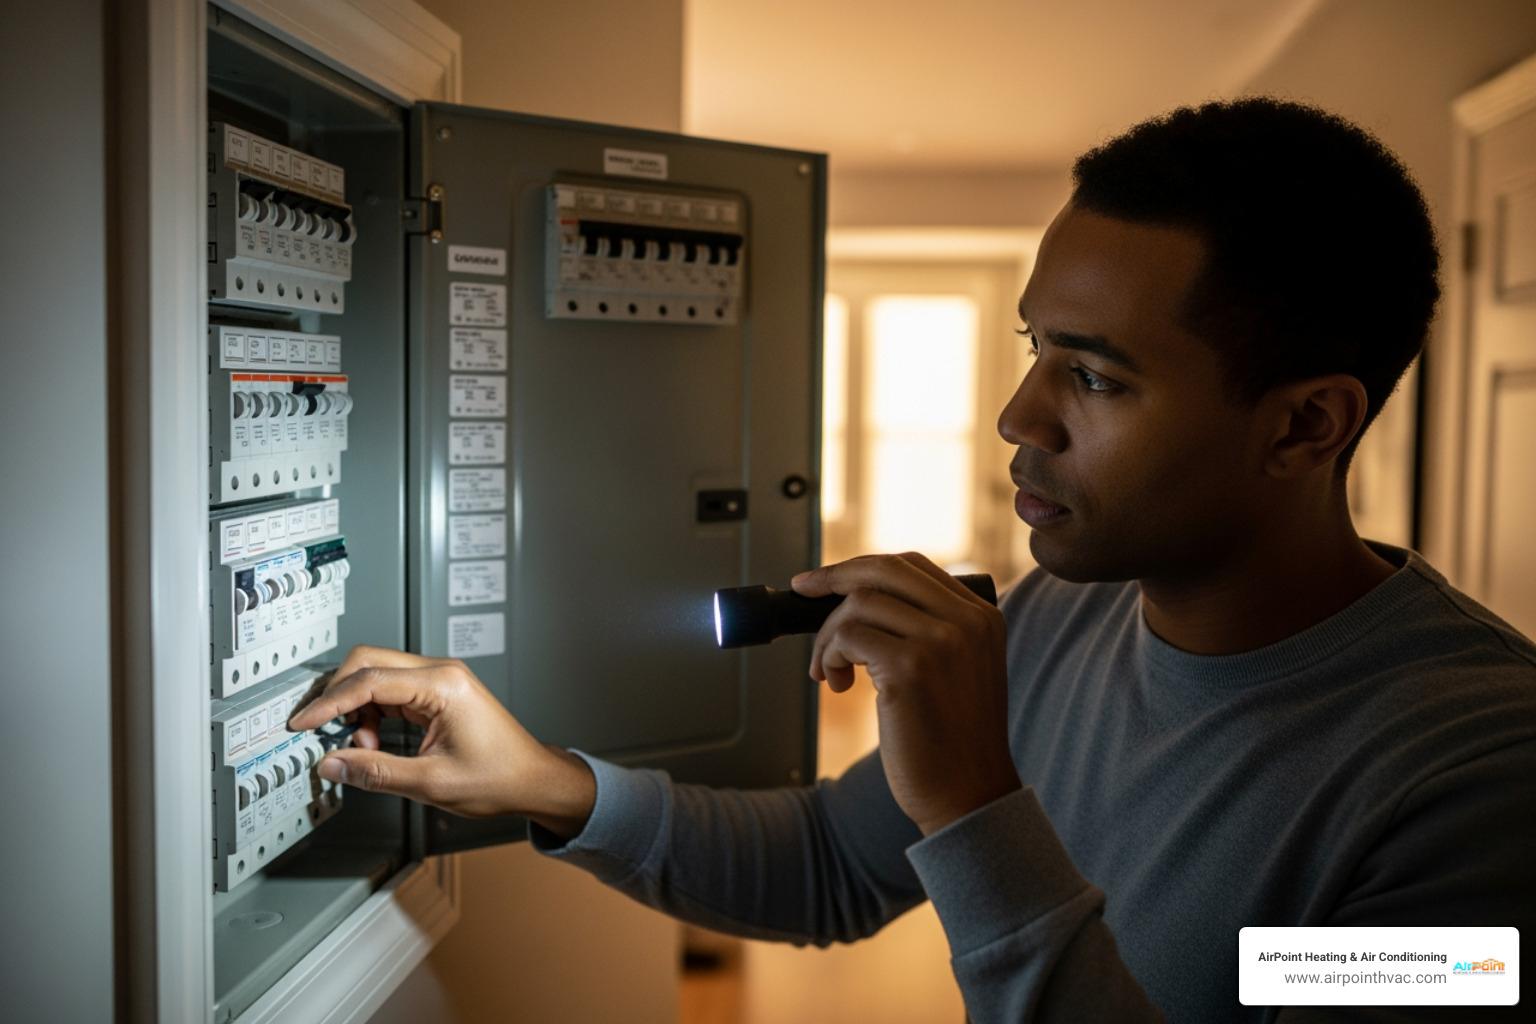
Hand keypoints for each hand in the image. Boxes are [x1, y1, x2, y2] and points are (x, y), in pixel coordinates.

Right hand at [286, 646, 595, 838]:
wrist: (533, 780)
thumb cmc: (500, 777)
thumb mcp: (430, 782)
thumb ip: (375, 772)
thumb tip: (333, 764)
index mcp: (443, 685)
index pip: (369, 680)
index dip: (328, 702)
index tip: (303, 722)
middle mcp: (442, 673)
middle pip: (368, 663)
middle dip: (337, 695)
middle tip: (317, 727)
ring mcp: (440, 680)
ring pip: (377, 675)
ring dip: (356, 708)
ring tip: (361, 747)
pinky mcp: (437, 693)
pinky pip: (391, 690)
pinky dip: (372, 713)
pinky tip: (373, 741)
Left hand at [795, 553, 1019, 835]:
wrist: (969, 796)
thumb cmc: (953, 742)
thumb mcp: (958, 671)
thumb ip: (929, 631)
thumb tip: (860, 599)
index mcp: (983, 616)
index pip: (913, 565)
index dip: (862, 568)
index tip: (827, 580)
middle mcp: (967, 621)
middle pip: (884, 570)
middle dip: (833, 577)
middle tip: (803, 591)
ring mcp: (941, 642)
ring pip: (859, 603)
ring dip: (829, 636)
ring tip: (830, 671)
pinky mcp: (910, 668)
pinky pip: (847, 637)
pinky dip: (829, 656)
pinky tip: (836, 684)